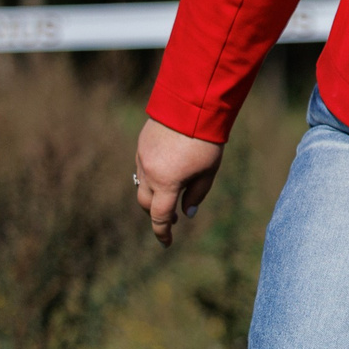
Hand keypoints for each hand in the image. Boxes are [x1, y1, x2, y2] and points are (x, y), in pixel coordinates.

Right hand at [134, 118, 225, 247]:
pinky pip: (142, 169)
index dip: (163, 232)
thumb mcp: (208, 171)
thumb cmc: (205, 141)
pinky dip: (151, 177)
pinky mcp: (140, 146)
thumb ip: (197, 194)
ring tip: (171, 195)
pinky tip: (166, 172)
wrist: (190, 106)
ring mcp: (141, 158)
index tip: (167, 243)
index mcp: (167, 183)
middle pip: (146, 203)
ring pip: (142, 185)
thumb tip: (188, 213)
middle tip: (173, 218)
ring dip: (153, 195)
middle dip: (157, 213)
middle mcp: (149, 173)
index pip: (160, 216)